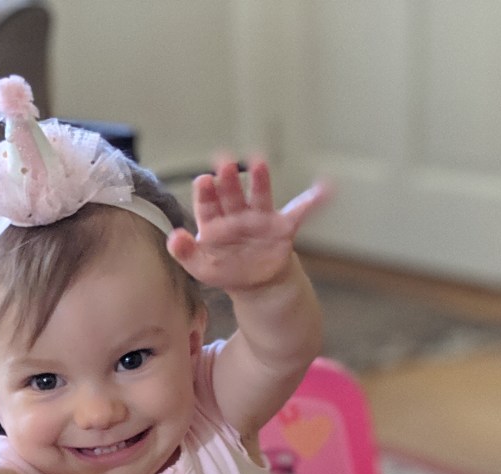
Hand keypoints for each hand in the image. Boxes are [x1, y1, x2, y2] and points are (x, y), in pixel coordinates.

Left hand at [167, 157, 328, 292]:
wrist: (257, 284)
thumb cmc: (226, 271)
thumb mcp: (201, 267)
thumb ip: (185, 252)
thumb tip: (174, 237)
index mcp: (214, 222)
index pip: (208, 205)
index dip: (206, 193)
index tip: (204, 181)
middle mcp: (236, 215)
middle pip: (231, 195)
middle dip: (228, 180)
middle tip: (224, 163)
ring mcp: (260, 219)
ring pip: (259, 196)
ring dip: (258, 180)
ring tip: (258, 162)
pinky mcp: (282, 227)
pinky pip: (299, 212)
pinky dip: (314, 200)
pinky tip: (326, 188)